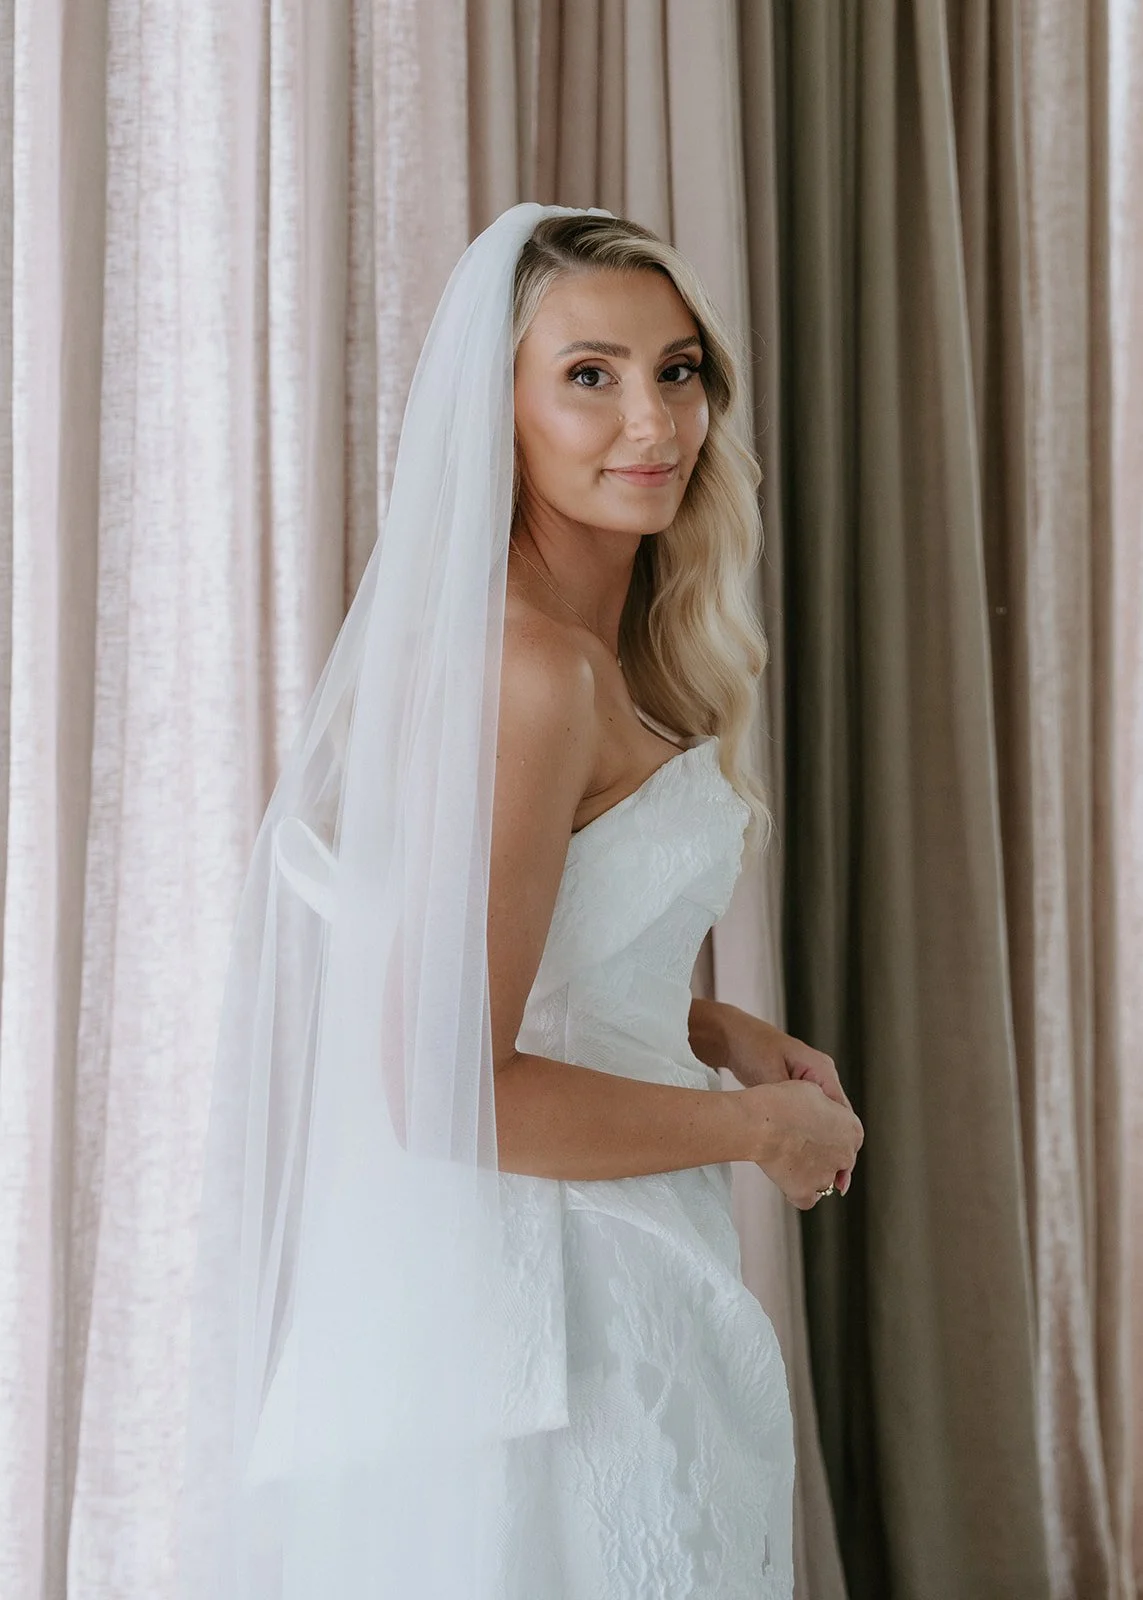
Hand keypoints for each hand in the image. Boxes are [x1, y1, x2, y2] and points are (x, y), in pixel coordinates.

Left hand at [718, 1007, 856, 1192]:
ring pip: (826, 1122)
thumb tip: (800, 1128)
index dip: (844, 1141)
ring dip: (826, 1147)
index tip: (844, 1167)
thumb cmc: (750, 1049)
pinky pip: (811, 1118)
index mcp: (821, 1070)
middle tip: (839, 1184)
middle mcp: (821, 1076)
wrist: (731, 1036)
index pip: (843, 1111)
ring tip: (828, 1180)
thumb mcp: (768, 1074)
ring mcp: (810, 1083)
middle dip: (839, 1150)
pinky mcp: (797, 1090)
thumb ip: (785, 1099)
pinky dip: (811, 1138)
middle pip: (839, 1120)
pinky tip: (807, 1160)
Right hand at [738, 1079, 863, 1210]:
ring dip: (811, 1173)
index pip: (849, 1137)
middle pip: (839, 1161)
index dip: (831, 1133)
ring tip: (789, 1158)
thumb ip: (826, 1105)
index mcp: (852, 1130)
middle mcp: (844, 1156)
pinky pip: (807, 1199)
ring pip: (824, 1181)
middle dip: (823, 1154)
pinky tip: (789, 1180)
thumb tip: (822, 1111)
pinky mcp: (804, 1192)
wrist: (761, 1122)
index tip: (816, 1131)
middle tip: (801, 1144)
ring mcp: (825, 1177)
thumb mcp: (813, 1090)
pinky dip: (799, 1192)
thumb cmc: (783, 1102)